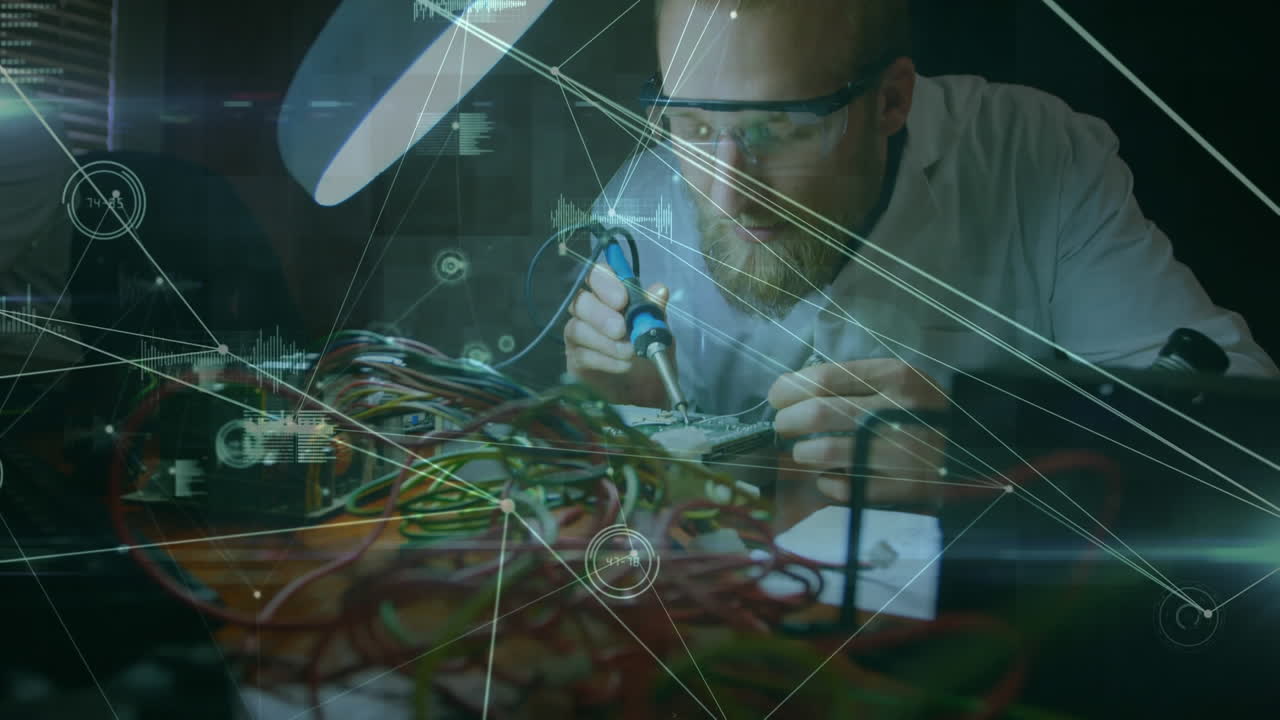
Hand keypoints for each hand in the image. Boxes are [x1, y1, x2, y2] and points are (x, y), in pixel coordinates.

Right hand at [565, 262, 669, 407]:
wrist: (650, 389)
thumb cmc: (652, 351)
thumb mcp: (660, 330)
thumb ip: (655, 310)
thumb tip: (660, 290)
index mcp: (610, 295)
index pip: (596, 275)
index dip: (605, 283)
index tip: (622, 299)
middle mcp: (589, 310)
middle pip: (579, 301)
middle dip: (600, 315)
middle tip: (621, 329)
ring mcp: (579, 335)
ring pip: (576, 329)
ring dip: (605, 341)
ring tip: (630, 352)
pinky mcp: (576, 360)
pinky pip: (581, 355)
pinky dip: (604, 360)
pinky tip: (623, 365)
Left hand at [768, 358, 949, 505]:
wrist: (978, 445)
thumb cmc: (924, 409)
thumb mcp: (898, 379)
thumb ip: (852, 381)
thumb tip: (791, 391)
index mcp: (895, 376)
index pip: (823, 378)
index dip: (789, 388)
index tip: (776, 397)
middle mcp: (899, 411)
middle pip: (817, 415)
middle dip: (787, 422)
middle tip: (783, 426)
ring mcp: (902, 452)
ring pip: (825, 453)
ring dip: (803, 454)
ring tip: (804, 453)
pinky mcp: (905, 488)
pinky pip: (847, 489)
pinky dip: (828, 484)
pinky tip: (829, 478)